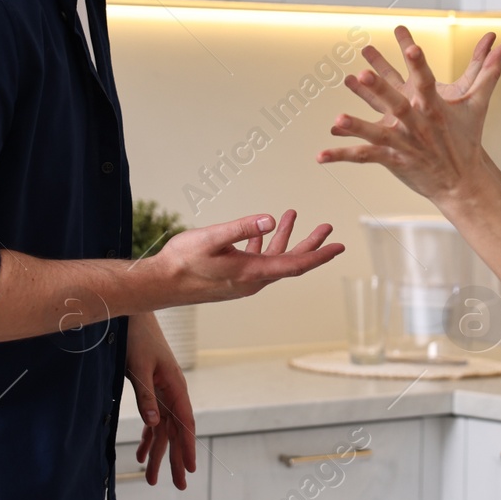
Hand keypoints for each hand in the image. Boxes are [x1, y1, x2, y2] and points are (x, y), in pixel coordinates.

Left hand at [125, 311, 195, 488]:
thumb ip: (146, 395)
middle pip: (176, 432)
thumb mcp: (139, 367)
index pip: (185, 423)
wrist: (133, 316)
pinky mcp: (152, 391)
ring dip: (158, 453)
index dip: (187, 447)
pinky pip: (153, 420)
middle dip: (175, 459)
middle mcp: (172, 392)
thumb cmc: (137, 338)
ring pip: (163, 429)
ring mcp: (163, 392)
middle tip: (178, 485)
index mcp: (175, 386)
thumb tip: (153, 424)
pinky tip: (141, 454)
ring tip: (152, 478)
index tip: (189, 469)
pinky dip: (147, 438)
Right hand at [153, 209, 344, 305]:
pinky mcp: (232, 277)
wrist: (160, 284)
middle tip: (327, 227)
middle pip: (290, 261)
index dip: (320, 255)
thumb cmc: (182, 262)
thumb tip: (271, 219)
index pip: (295, 264)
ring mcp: (242, 280)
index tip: (339, 246)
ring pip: (273, 258)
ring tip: (294, 215)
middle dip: (310, 244)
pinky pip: (256, 259)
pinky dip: (262, 242)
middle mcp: (252, 280)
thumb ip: (242, 227)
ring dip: (285, 238)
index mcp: (252, 273)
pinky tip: (260, 229)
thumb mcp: (212, 238)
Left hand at [317, 25, 500, 203]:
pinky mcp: (392, 159)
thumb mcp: (477, 106)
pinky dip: (341, 156)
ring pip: (376, 132)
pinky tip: (320, 155)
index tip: (409, 44)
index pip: (424, 78)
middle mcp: (416, 123)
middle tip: (362, 74)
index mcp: (433, 106)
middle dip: (379, 89)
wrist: (461, 181)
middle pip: (395, 103)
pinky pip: (363, 157)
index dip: (417, 62)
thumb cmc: (466, 140)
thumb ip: (488, 73)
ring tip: (335, 120)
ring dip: (356, 126)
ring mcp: (403, 143)